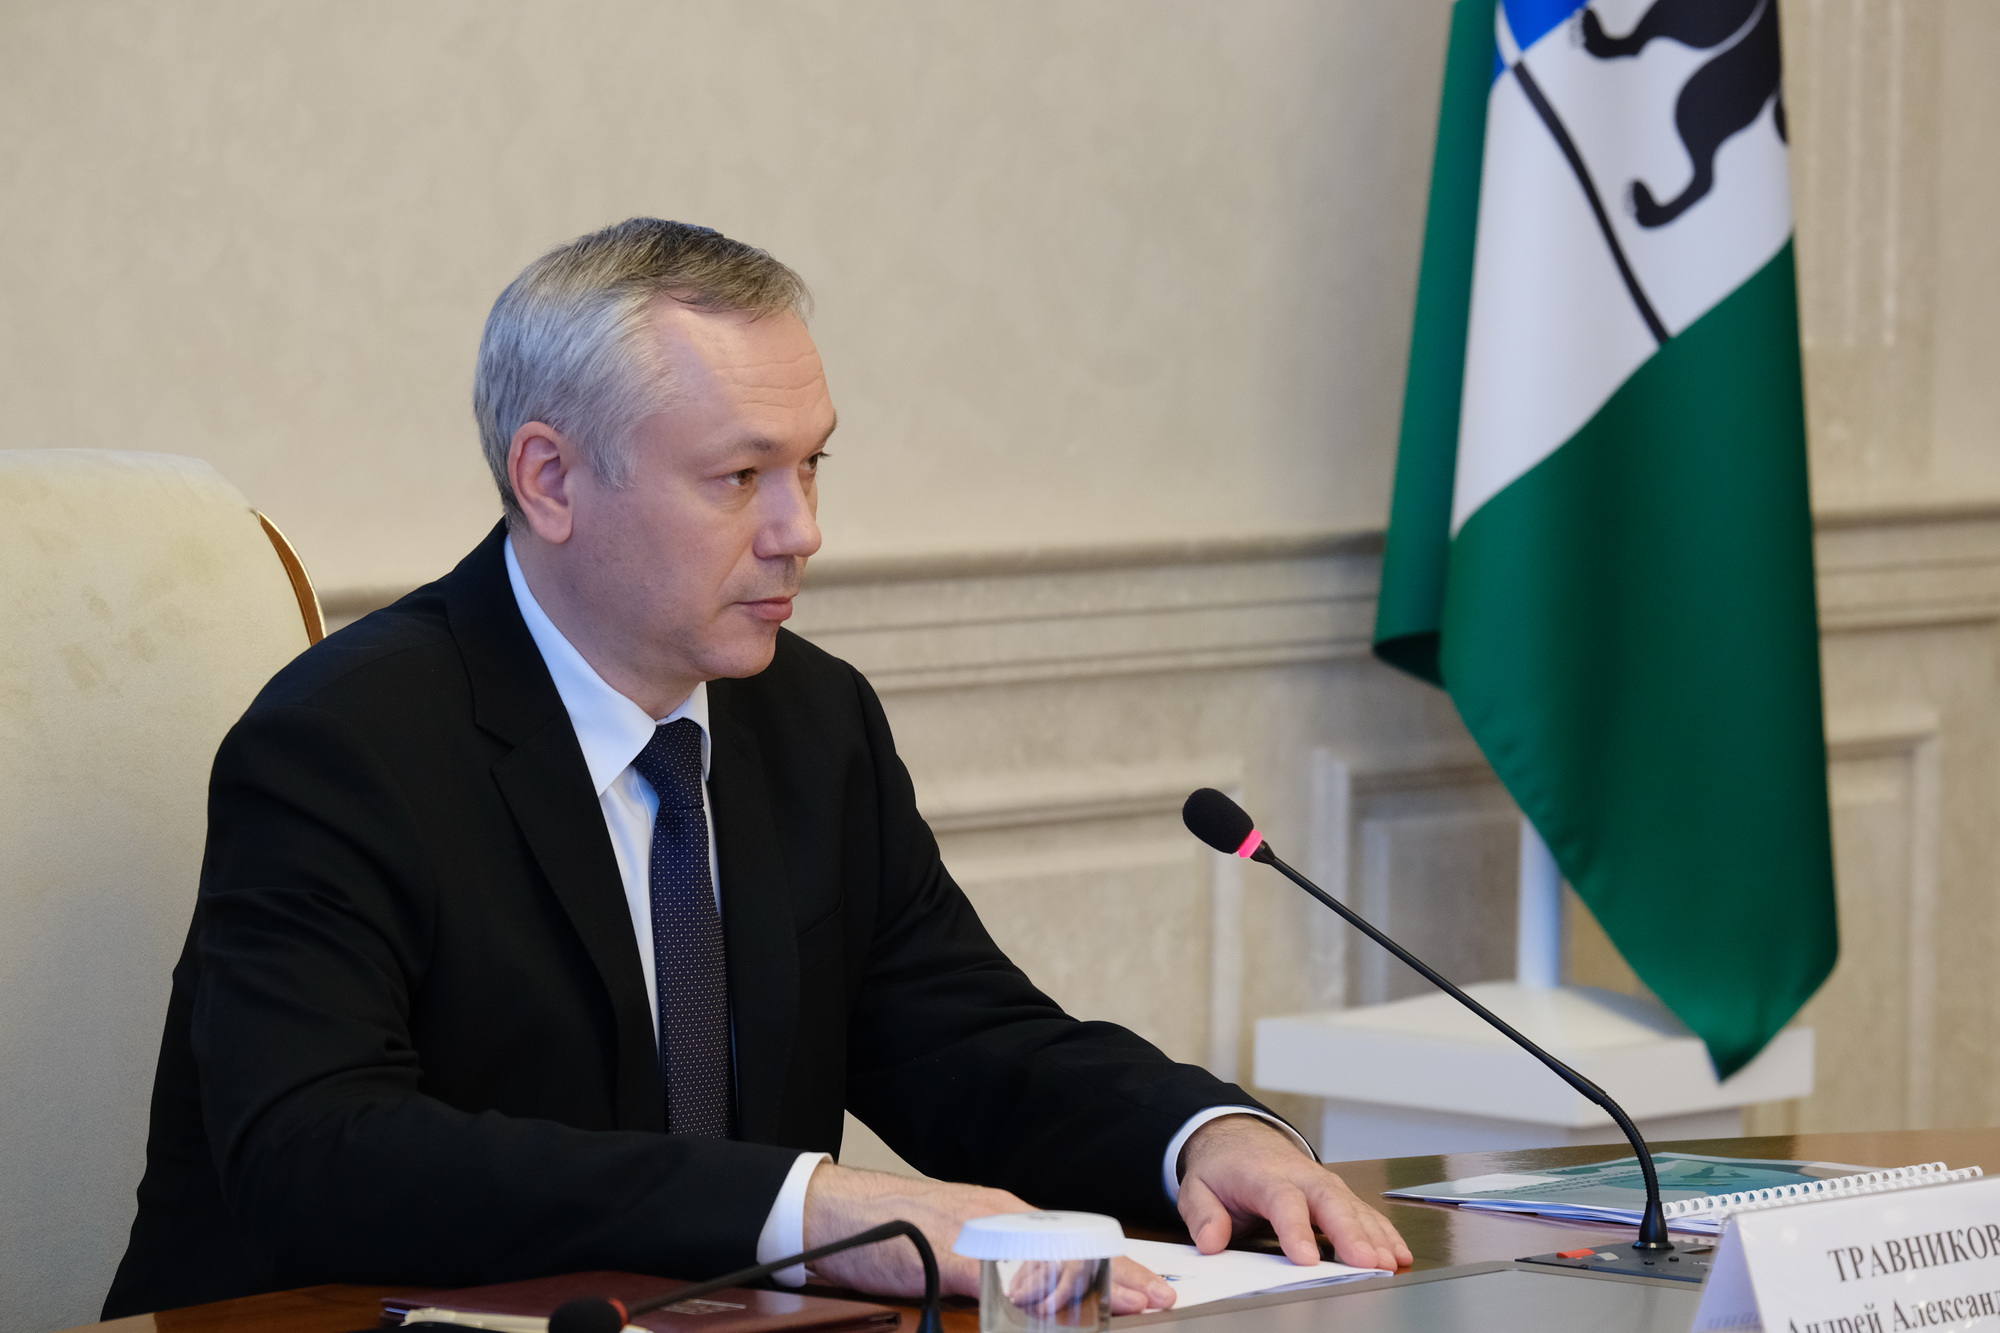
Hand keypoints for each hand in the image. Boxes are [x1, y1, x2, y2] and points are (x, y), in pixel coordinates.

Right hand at [801, 1162, 1176, 1312]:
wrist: (836, 1211)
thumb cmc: (892, 1229)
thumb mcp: (955, 1245)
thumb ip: (994, 1265)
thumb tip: (1032, 1296)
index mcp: (1002, 1216)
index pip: (1073, 1242)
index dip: (1115, 1265)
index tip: (1152, 1288)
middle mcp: (996, 1218)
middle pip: (1070, 1248)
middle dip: (1117, 1275)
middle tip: (1157, 1301)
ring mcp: (972, 1235)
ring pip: (1043, 1261)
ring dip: (1087, 1287)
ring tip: (1124, 1307)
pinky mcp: (944, 1254)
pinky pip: (992, 1277)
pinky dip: (1022, 1296)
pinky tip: (1044, 1312)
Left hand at [1176, 1115, 1412, 1271]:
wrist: (1238, 1138)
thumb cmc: (1222, 1169)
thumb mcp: (1197, 1188)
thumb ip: (1203, 1215)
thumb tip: (1210, 1241)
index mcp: (1264, 1176)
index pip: (1283, 1201)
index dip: (1296, 1230)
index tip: (1306, 1259)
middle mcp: (1300, 1176)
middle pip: (1330, 1202)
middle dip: (1350, 1233)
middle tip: (1367, 1262)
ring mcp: (1323, 1183)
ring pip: (1353, 1206)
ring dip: (1374, 1235)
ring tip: (1389, 1263)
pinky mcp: (1336, 1193)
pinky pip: (1364, 1212)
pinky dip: (1383, 1231)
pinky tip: (1398, 1252)